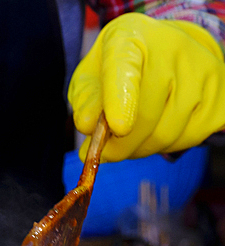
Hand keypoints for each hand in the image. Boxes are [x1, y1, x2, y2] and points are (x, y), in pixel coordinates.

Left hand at [69, 14, 224, 161]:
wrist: (166, 50)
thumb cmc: (119, 69)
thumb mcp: (92, 76)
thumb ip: (86, 100)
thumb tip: (88, 126)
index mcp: (130, 39)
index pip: (125, 70)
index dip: (121, 100)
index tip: (117, 128)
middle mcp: (172, 49)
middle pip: (147, 114)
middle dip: (120, 146)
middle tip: (105, 154)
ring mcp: (202, 70)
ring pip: (167, 132)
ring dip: (141, 149)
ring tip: (129, 139)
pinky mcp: (219, 94)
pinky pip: (189, 138)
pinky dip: (165, 147)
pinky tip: (154, 132)